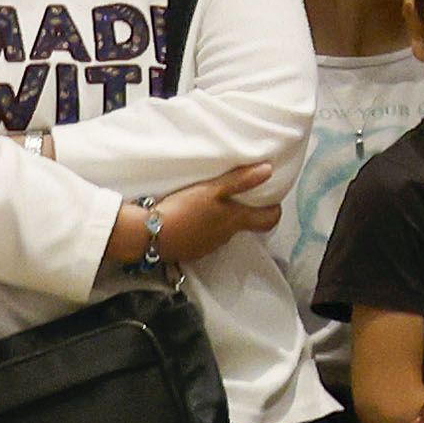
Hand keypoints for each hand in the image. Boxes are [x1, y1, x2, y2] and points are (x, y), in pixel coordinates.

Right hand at [150, 163, 280, 265]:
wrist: (149, 234)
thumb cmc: (184, 210)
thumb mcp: (211, 190)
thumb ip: (240, 180)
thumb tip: (269, 170)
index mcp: (235, 221)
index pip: (268, 221)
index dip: (273, 212)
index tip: (272, 201)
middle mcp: (226, 237)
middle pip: (244, 226)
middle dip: (244, 213)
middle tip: (237, 198)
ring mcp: (208, 247)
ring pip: (222, 233)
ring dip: (219, 222)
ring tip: (209, 206)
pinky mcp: (190, 252)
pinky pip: (202, 240)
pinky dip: (201, 230)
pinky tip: (190, 220)